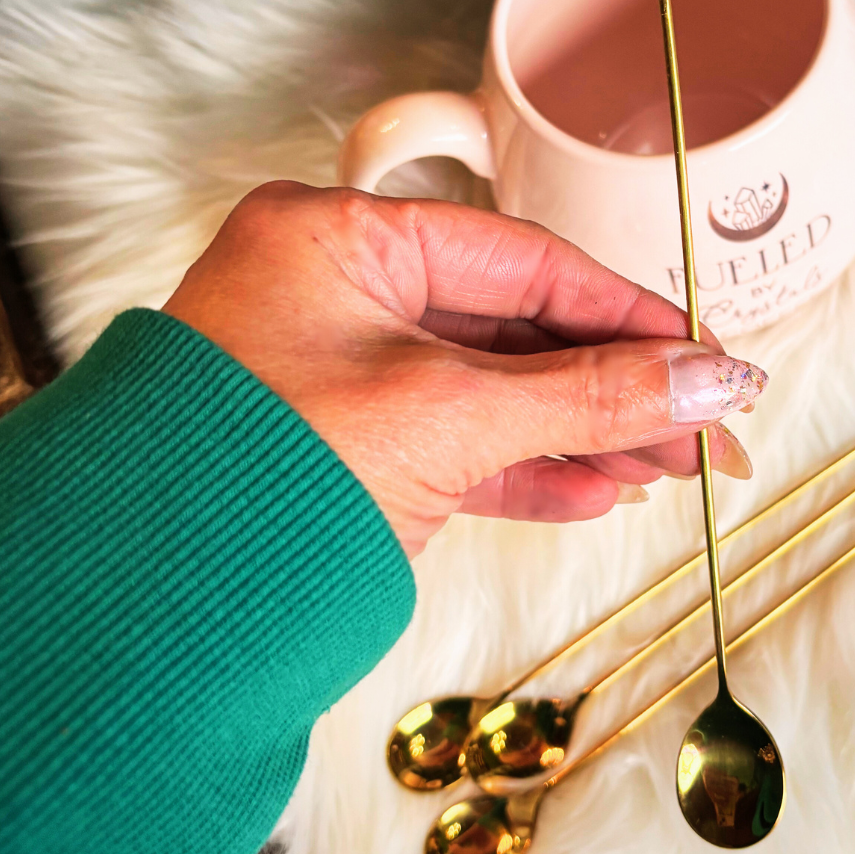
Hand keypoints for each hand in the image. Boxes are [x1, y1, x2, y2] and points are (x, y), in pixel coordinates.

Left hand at [163, 183, 767, 555]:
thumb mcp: (446, 417)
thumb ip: (588, 394)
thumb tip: (707, 381)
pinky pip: (460, 448)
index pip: (525, 260)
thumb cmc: (253, 479)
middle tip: (701, 427)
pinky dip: (528, 472)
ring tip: (663, 466)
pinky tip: (595, 488)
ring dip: (584, 433)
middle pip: (520, 329)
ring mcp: (346, 376)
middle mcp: (342, 296)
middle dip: (617, 384)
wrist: (147, 611)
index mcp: (342, 242)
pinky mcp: (353, 449)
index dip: (628, 312)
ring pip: (497, 394)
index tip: (703, 354)